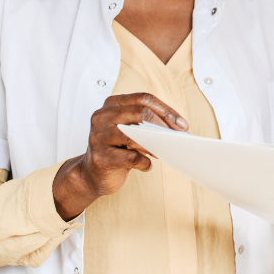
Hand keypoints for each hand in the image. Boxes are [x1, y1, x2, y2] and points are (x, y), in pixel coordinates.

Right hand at [52, 93, 187, 219]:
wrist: (91, 174)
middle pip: (140, 113)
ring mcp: (97, 136)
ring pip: (134, 135)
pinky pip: (130, 158)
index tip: (182, 125)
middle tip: (177, 138)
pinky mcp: (99, 157)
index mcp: (112, 104)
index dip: (166, 110)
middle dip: (164, 125)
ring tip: (163, 151)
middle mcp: (101, 116)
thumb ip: (147, 124)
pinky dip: (144, 162)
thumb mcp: (131, 131)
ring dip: (154, 144)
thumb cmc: (117, 149)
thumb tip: (178, 128)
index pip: (143, 99)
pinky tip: (147, 165)